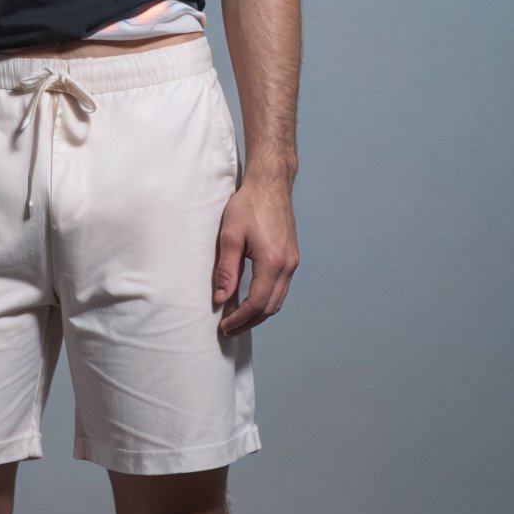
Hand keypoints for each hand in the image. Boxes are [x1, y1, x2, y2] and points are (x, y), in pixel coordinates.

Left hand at [212, 176, 299, 335]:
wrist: (270, 184)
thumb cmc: (249, 205)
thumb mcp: (230, 236)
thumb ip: (226, 270)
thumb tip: (221, 298)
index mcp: (272, 262)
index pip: (256, 303)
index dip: (239, 318)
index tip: (224, 326)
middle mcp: (287, 265)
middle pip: (270, 307)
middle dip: (249, 321)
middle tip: (229, 328)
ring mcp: (292, 262)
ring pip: (278, 299)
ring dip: (259, 312)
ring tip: (238, 318)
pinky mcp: (292, 257)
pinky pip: (281, 287)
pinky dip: (267, 299)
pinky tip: (252, 299)